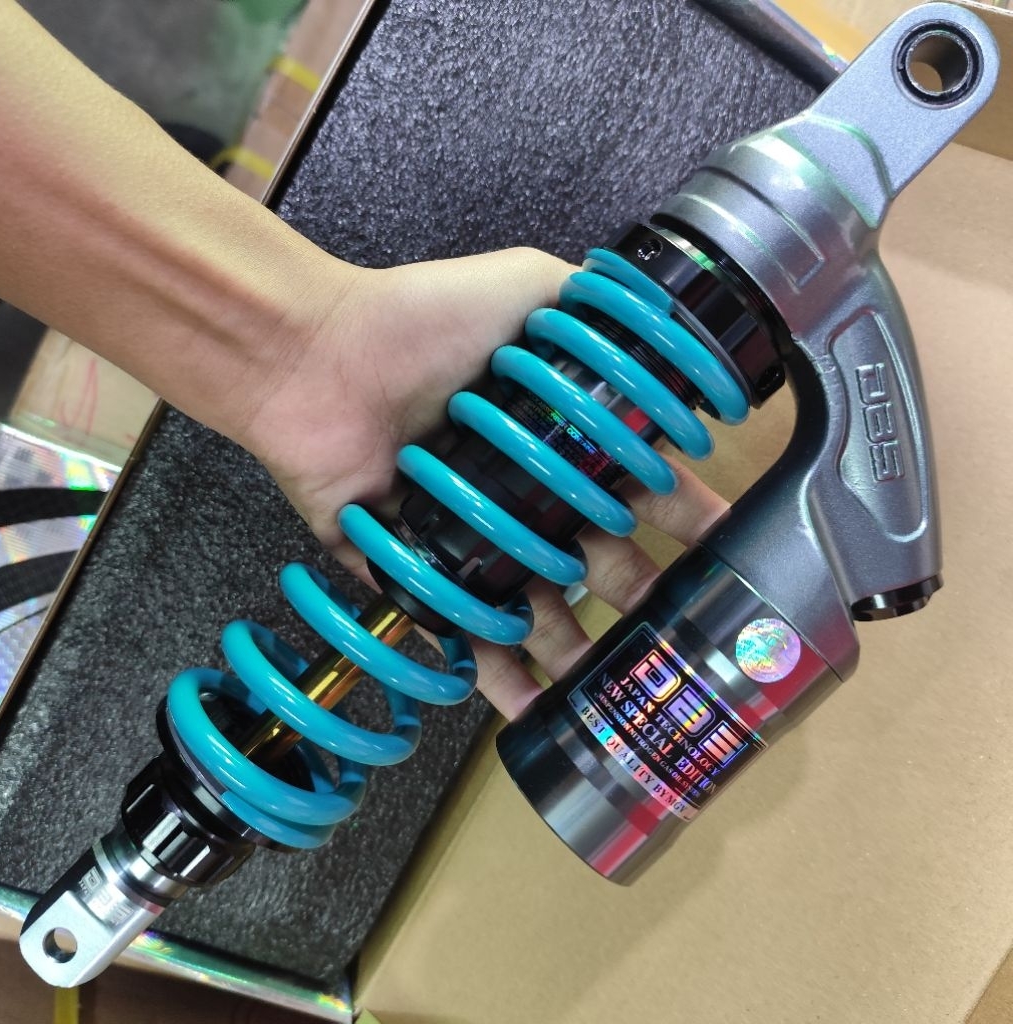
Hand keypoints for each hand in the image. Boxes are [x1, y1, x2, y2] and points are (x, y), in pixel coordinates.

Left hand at [238, 247, 727, 718]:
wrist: (320, 359)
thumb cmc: (422, 318)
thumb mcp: (528, 284)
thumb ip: (596, 304)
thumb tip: (664, 323)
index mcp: (554, 438)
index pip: (635, 486)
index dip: (684, 515)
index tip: (729, 546)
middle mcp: (521, 493)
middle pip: (596, 557)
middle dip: (641, 596)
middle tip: (683, 635)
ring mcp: (472, 537)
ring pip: (539, 607)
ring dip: (578, 651)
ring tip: (621, 694)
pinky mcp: (421, 572)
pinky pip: (465, 633)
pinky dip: (498, 677)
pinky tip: (536, 712)